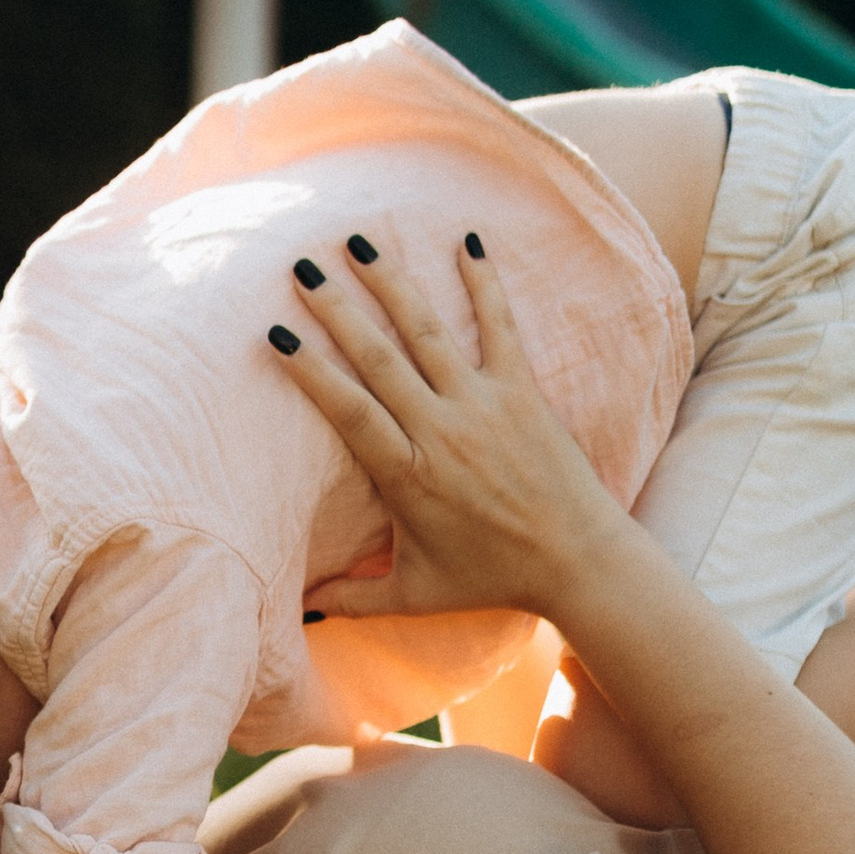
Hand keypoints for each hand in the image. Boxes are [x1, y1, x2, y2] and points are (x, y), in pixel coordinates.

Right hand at [267, 236, 627, 622]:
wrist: (577, 562)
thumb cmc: (492, 578)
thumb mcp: (414, 595)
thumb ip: (351, 600)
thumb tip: (297, 612)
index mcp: (408, 475)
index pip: (349, 410)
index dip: (311, 370)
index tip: (277, 333)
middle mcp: (442, 431)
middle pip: (379, 358)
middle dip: (338, 309)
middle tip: (301, 269)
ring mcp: (484, 405)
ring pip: (428, 332)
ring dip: (392, 283)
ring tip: (359, 242)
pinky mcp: (522, 391)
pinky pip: (500, 326)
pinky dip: (484, 282)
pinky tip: (467, 242)